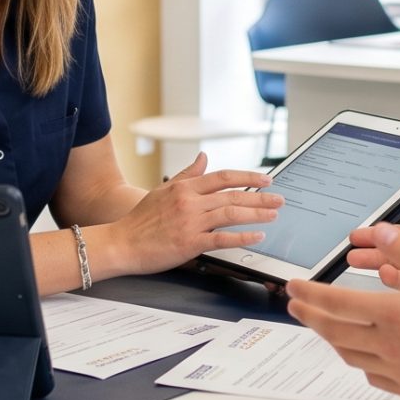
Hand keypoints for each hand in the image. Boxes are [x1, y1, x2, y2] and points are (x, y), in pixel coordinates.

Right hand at [99, 153, 280, 276]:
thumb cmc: (140, 220)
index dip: (248, 177)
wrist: (121, 242)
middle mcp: (189, 202)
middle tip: (279, 199)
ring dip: (256, 214)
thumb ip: (187, 175)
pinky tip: (258, 236)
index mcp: (185, 188)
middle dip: (260, 197)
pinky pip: (222, 238)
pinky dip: (243, 236)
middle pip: (233, 195)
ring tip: (273, 215)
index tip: (266, 179)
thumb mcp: (163, 191)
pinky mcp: (189, 243)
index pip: (223, 177)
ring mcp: (190, 222)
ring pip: (231, 213)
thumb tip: (203, 157)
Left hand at [285, 229, 399, 399]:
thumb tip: (385, 235)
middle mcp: (390, 345)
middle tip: (295, 306)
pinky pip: (370, 373)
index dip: (310, 294)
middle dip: (308, 315)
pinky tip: (362, 350)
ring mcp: (397, 370)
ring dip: (330, 337)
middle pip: (333, 331)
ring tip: (323, 324)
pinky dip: (358, 358)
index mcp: (396, 314)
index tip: (293, 288)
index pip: (337, 303)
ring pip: (348, 354)